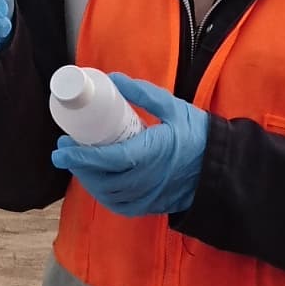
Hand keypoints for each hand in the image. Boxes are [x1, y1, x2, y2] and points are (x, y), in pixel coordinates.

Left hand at [51, 71, 206, 216]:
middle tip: (65, 149)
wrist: (222, 168)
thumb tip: (113, 79)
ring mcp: (148, 196)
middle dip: (78, 165)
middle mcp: (147, 180)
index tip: (62, 148)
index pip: (108, 159)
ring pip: (107, 194)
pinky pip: (118, 204)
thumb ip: (143, 93)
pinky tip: (97, 181)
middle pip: (101, 179)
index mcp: (152, 153)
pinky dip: (103, 194)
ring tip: (78, 162)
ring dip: (88, 179)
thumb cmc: (199, 136)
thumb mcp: (174, 108)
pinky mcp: (150, 206)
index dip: (81, 156)